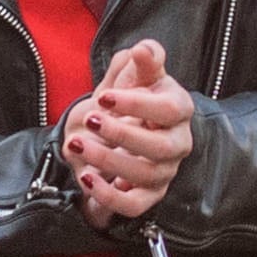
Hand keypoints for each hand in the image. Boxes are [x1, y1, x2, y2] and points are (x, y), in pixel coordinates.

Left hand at [63, 36, 191, 223]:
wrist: (116, 129)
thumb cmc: (130, 98)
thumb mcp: (134, 74)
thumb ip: (144, 60)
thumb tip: (144, 50)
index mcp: (178, 109)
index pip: (168, 109)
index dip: (136, 104)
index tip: (103, 96)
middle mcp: (178, 143)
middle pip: (159, 147)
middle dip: (121, 134)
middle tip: (90, 120)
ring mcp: (165, 171)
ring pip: (145, 175)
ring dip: (108, 161)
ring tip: (77, 145)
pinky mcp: (148, 195)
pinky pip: (134, 206)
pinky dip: (109, 196)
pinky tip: (86, 177)